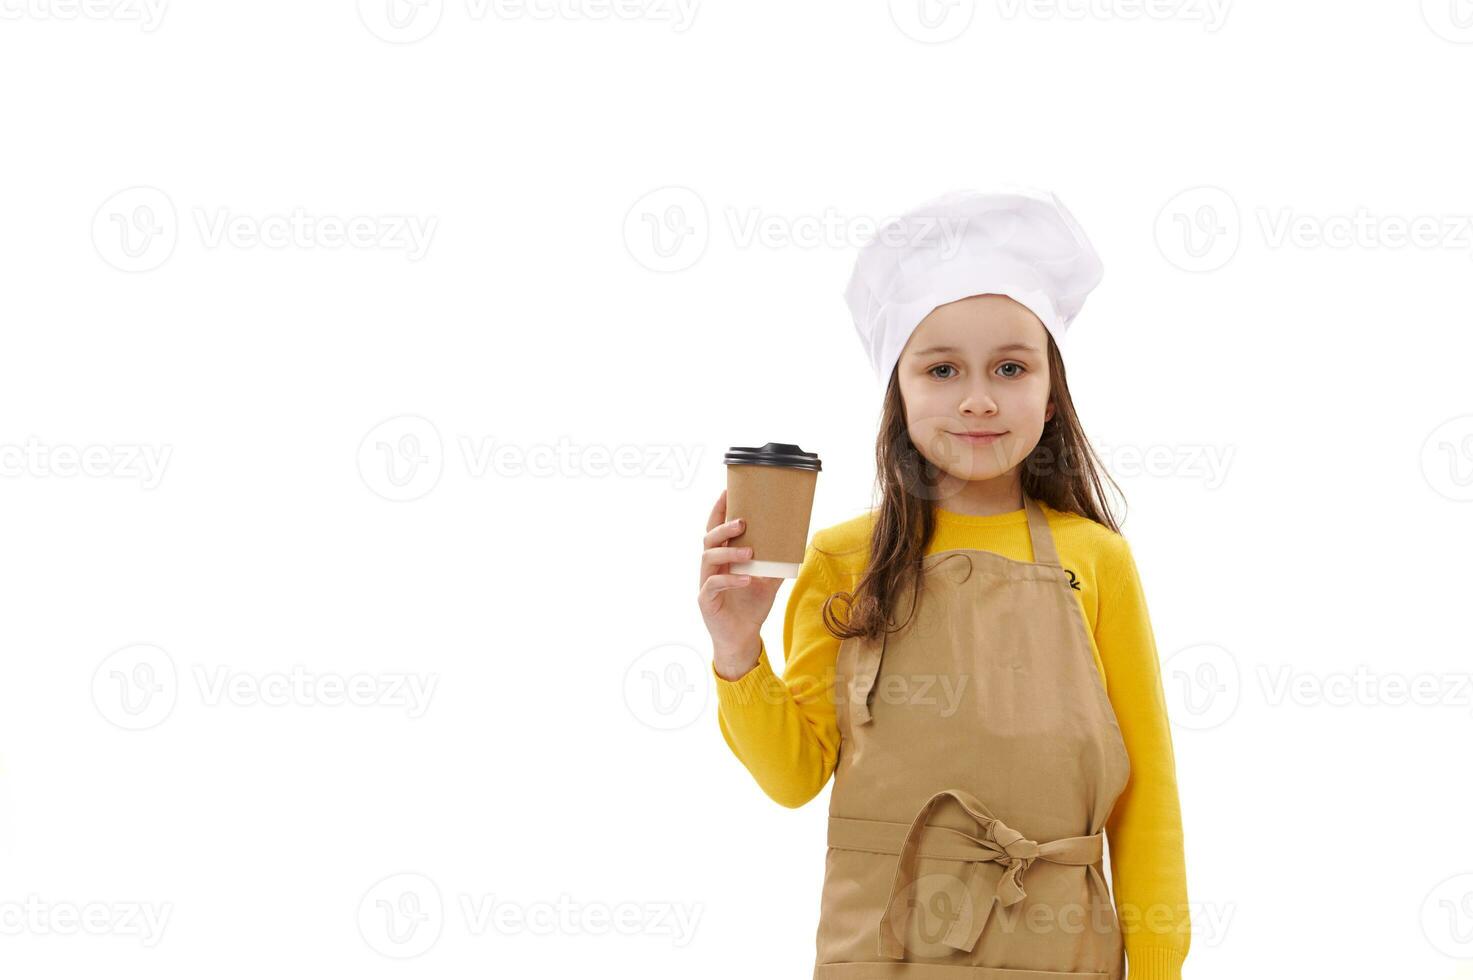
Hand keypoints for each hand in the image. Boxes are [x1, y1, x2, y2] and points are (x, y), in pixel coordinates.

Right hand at [698, 488, 783, 678]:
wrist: (743, 638)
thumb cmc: (751, 606)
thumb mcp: (769, 581)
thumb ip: (777, 563)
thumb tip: (798, 544)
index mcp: (723, 557)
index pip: (716, 528)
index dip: (719, 510)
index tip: (727, 491)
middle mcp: (711, 566)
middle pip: (709, 538)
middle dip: (725, 527)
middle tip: (744, 522)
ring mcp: (706, 582)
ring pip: (709, 558)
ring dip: (729, 552)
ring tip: (750, 552)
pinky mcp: (706, 600)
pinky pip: (713, 585)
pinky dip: (731, 580)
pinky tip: (748, 579)